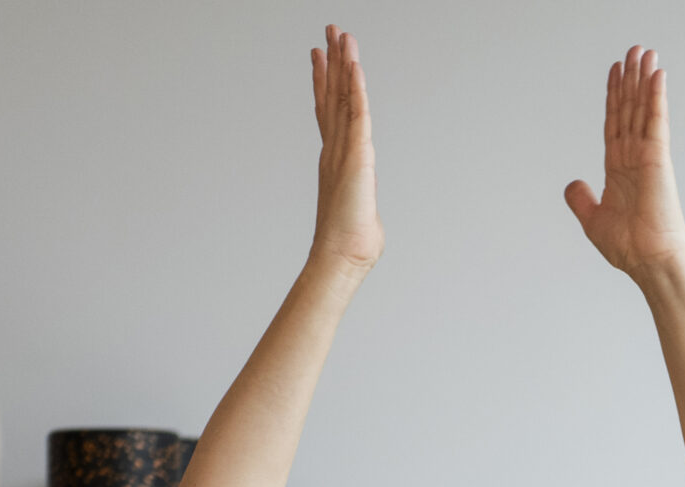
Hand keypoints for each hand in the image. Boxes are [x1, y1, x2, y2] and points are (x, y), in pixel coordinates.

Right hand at [309, 25, 381, 271]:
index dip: (324, 82)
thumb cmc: (350, 244)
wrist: (343, 256)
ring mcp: (343, 149)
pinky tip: (354, 66)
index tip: (321, 57)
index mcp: (335, 159)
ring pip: (342, 97)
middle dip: (331, 62)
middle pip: (332, 96)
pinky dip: (355, 88)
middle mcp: (335, 148)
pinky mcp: (357, 155)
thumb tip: (364, 218)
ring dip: (343, 64)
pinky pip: (357, 113)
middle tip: (329, 31)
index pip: (329, 112)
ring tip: (340, 34)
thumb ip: (359, 202)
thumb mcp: (359, 212)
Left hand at [564, 46, 684, 279]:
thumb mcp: (593, 220)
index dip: (614, 97)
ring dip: (643, 79)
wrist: (648, 261)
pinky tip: (656, 75)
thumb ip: (581, 200)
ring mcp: (647, 156)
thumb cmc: (629, 247)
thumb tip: (573, 184)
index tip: (616, 72)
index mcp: (618, 169)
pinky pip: (656, 121)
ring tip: (644, 51)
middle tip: (633, 50)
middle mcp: (633, 158)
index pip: (614, 123)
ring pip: (642, 108)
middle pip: (629, 109)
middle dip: (630, 79)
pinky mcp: (658, 158)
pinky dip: (656, 97)